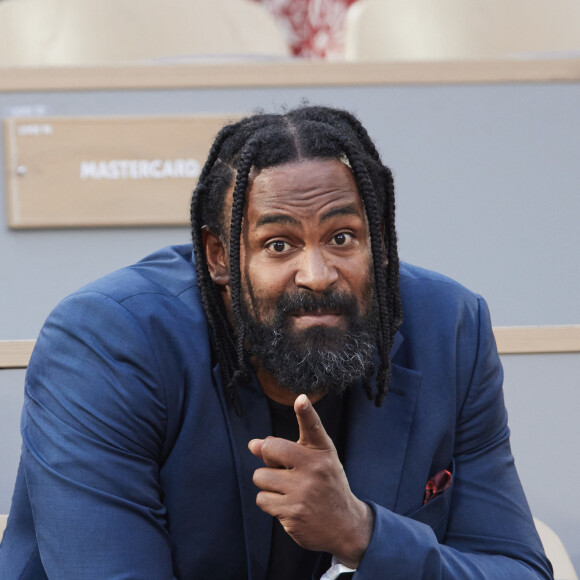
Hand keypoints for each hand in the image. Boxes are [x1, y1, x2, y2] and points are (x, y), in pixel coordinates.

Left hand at [248, 394, 373, 567]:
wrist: (345, 525)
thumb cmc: (325, 485)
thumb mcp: (316, 461)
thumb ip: (285, 449)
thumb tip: (252, 444)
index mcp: (322, 451)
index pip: (313, 426)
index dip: (305, 412)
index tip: (301, 400)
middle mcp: (315, 468)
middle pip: (269, 449)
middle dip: (268, 459)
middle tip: (283, 469)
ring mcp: (304, 491)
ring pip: (261, 477)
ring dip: (268, 485)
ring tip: (288, 490)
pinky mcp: (293, 513)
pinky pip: (262, 500)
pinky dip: (270, 503)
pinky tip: (287, 506)